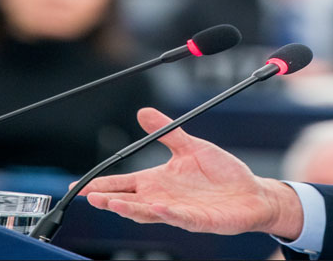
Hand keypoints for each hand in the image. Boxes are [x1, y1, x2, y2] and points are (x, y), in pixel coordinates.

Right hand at [79, 108, 302, 238]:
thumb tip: (142, 112)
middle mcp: (164, 198)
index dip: (103, 185)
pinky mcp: (200, 220)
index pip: (124, 184)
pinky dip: (167, 212)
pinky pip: (180, 217)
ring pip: (148, 213)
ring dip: (129, 209)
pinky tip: (156, 206)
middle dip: (108, 199)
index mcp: (159, 181)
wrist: (252, 193)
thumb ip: (166, 132)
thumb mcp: (191, 147)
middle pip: (129, 201)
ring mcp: (180, 211)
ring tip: (110, 203)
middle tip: (87, 195)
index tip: (80, 186)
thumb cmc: (221, 174)